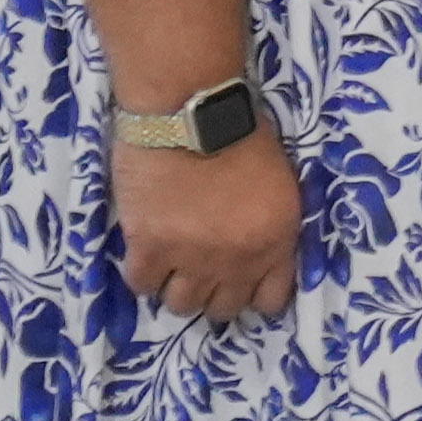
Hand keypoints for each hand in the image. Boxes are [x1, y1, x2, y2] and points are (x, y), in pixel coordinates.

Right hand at [109, 127, 304, 320]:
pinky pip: (142, 285)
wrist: (190, 112)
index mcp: (276, 242)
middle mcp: (238, 260)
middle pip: (223, 308)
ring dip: (176, 288)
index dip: (252, 294)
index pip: (271, 300)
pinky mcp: (149, 247)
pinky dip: (143, 274)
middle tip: (200, 272)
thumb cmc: (240, 133)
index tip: (238, 283)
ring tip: (170, 266)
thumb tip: (256, 248)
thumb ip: (271, 225)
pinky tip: (145, 255)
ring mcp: (192, 258)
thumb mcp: (279, 185)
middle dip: (213, 294)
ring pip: (181, 305)